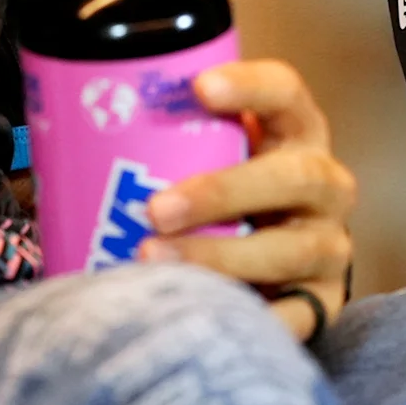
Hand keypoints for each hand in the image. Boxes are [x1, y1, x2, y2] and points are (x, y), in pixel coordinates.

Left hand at [142, 59, 357, 342]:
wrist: (282, 263)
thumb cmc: (230, 197)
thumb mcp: (221, 155)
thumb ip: (178, 135)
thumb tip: (77, 120)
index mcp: (297, 133)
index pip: (287, 92)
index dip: (250, 86)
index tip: (198, 87)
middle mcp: (325, 184)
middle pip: (293, 176)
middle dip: (222, 192)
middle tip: (155, 209)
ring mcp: (328, 244)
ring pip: (290, 249)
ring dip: (221, 258)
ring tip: (155, 263)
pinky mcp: (321, 302)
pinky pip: (294, 316)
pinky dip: (250, 318)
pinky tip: (202, 317)